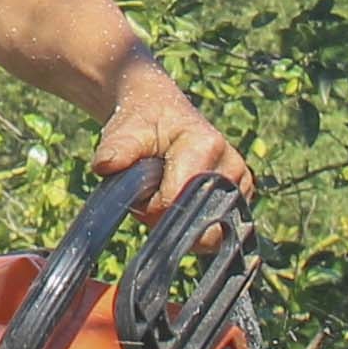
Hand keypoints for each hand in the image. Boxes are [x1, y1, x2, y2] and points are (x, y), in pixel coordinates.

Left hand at [93, 56, 250, 218]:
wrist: (163, 113)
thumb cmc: (143, 124)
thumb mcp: (125, 130)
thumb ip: (115, 149)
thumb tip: (105, 166)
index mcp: (206, 146)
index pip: (174, 203)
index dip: (148, 206)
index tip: (139, 187)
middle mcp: (232, 166)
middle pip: (197, 225)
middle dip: (166, 219)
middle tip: (152, 193)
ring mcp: (241, 184)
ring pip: (208, 235)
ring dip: (180, 222)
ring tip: (167, 192)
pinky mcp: (242, 198)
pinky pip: (217, 233)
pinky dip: (194, 224)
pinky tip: (183, 199)